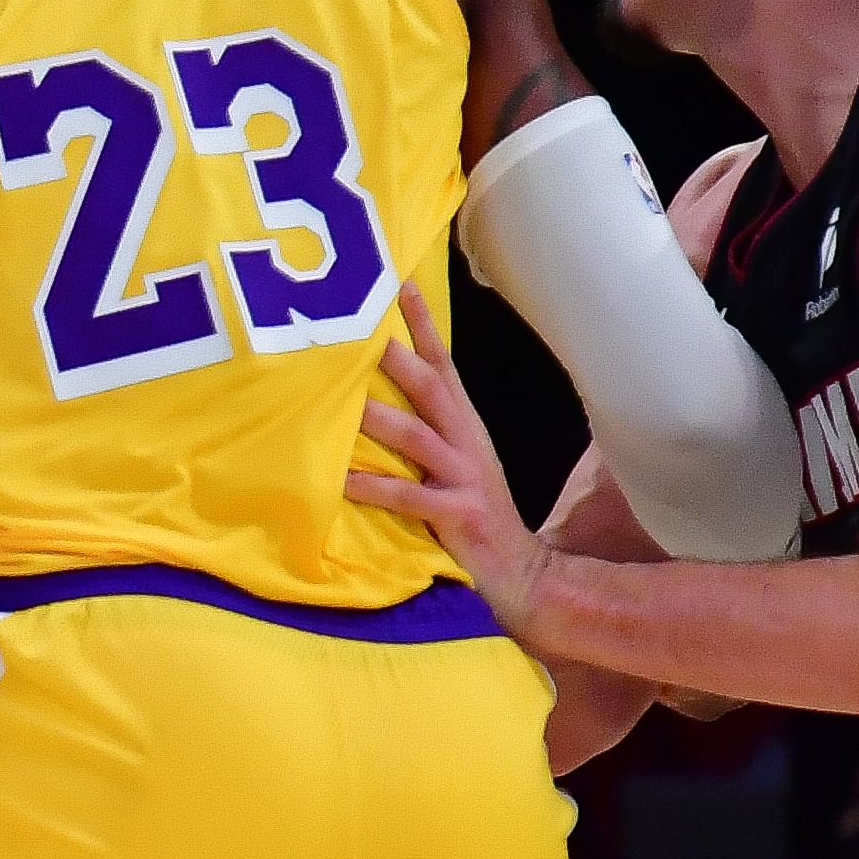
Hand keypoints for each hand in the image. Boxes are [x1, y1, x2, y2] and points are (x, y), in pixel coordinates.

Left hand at [344, 290, 550, 624]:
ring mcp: (464, 477)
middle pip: (429, 387)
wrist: (519, 572)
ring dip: (377, 418)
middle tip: (358, 330)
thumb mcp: (452, 464)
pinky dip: (375, 487)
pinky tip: (344, 481)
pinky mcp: (457, 514)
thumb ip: (424, 431)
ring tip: (340, 404)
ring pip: (416, 436)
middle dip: (395, 356)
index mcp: (464, 426)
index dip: (422, 326)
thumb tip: (373, 399)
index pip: (443, 364)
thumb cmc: (472, 515)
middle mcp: (465, 442)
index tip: (399, 286)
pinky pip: (409, 496)